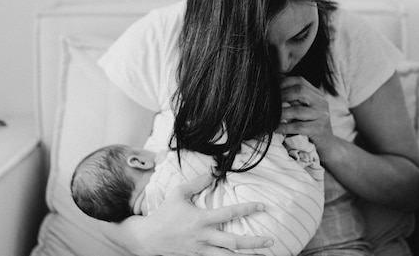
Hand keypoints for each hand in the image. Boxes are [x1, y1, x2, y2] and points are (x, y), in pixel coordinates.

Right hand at [135, 175, 272, 255]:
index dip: (247, 209)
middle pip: (234, 242)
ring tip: (263, 255)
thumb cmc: (164, 214)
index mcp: (202, 219)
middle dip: (254, 242)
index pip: (229, 213)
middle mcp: (204, 237)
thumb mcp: (178, 193)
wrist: (148, 239)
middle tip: (270, 240)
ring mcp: (201, 250)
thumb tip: (213, 172)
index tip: (262, 206)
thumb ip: (197, 182)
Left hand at [277, 76, 335, 157]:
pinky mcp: (319, 129)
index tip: (271, 89)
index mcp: (317, 94)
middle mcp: (321, 102)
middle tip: (270, 103)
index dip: (284, 82)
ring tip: (270, 116)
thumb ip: (294, 99)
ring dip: (280, 113)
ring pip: (297, 110)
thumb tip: (272, 88)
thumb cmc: (311, 124)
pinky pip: (298, 127)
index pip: (300, 81)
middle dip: (282, 95)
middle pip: (300, 90)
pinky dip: (284, 127)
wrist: (327, 144)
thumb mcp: (306, 108)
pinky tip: (275, 128)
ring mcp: (322, 115)